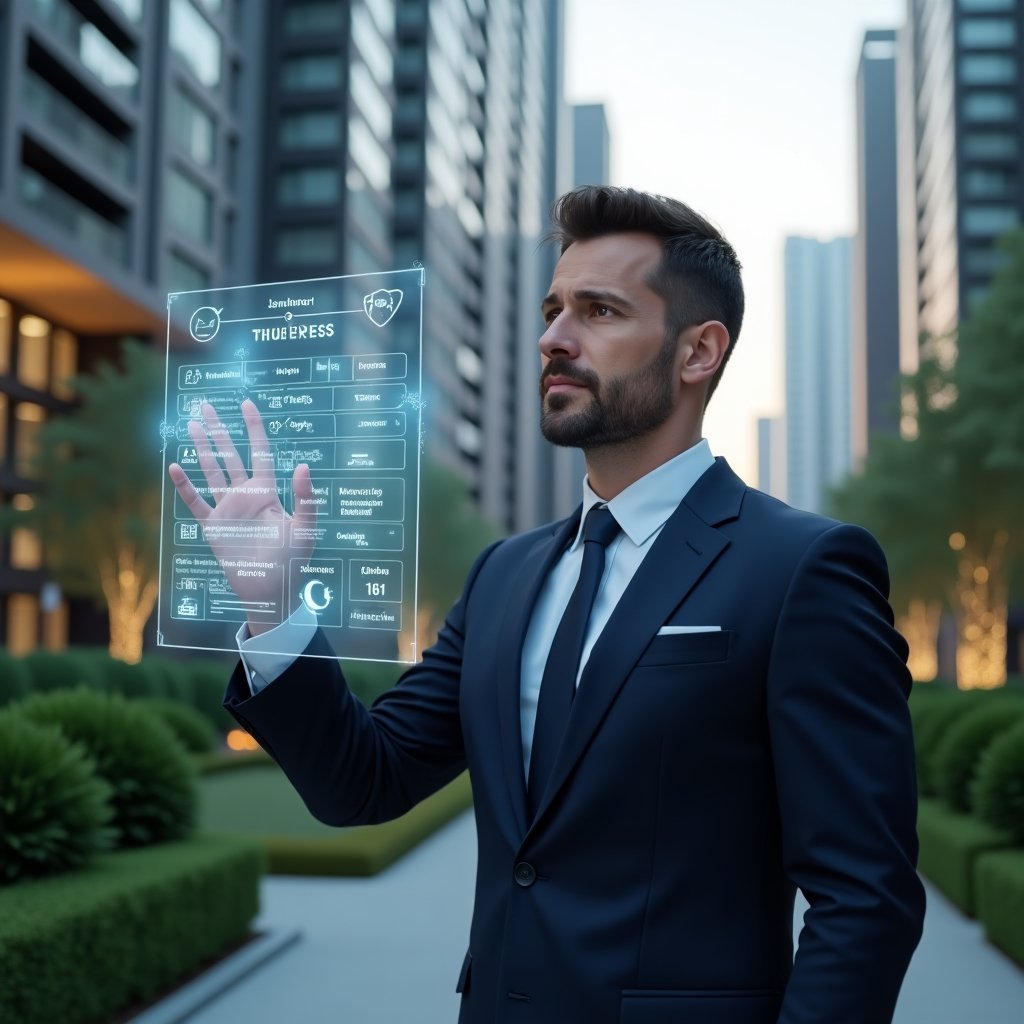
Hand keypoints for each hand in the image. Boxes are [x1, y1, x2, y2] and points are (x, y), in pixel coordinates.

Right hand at [168, 399, 317, 634]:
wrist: (270, 591)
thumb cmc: (293, 561)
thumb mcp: (305, 529)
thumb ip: (306, 498)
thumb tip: (304, 465)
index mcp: (267, 492)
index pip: (260, 452)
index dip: (254, 428)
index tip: (247, 404)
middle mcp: (245, 495)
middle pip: (230, 455)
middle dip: (219, 430)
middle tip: (206, 405)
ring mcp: (227, 509)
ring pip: (211, 471)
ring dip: (201, 448)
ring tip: (190, 424)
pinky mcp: (213, 527)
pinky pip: (195, 502)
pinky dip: (185, 486)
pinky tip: (175, 467)